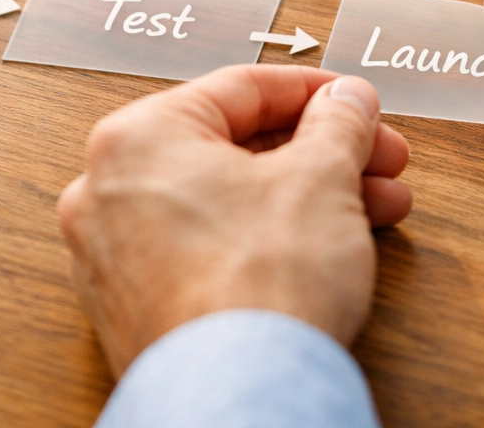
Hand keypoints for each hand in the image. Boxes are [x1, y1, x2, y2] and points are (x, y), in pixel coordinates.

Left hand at [57, 66, 412, 374]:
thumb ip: (337, 123)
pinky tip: (324, 247)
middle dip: (320, 154)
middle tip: (375, 158)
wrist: (239, 396)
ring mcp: (116, 256)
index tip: (355, 102)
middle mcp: (108, 191)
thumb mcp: (321, 177)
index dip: (315, 93)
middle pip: (235, 148)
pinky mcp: (136, 307)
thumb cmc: (257, 288)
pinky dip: (265, 240)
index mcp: (137, 137)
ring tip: (373, 209)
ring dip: (306, 197)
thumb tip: (346, 102)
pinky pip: (209, 249)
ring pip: (227, 202)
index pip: (241, 88)